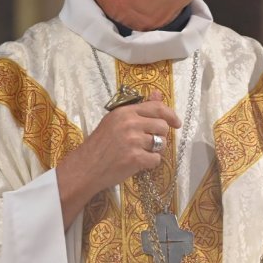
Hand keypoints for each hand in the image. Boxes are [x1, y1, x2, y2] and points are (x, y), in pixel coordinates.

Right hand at [56, 91, 180, 226]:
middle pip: (162, 127)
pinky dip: (150, 163)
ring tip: (140, 153)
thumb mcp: (115, 121)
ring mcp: (133, 141)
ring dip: (155, 150)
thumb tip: (158, 94)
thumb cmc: (99, 145)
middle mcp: (130, 123)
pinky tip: (137, 163)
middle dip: (160, 136)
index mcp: (125, 112)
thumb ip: (138, 109)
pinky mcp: (135, 158)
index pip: (157, 108)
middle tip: (149, 143)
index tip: (176, 123)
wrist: (85, 167)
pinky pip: (156, 160)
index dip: (171, 115)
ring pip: (161, 144)